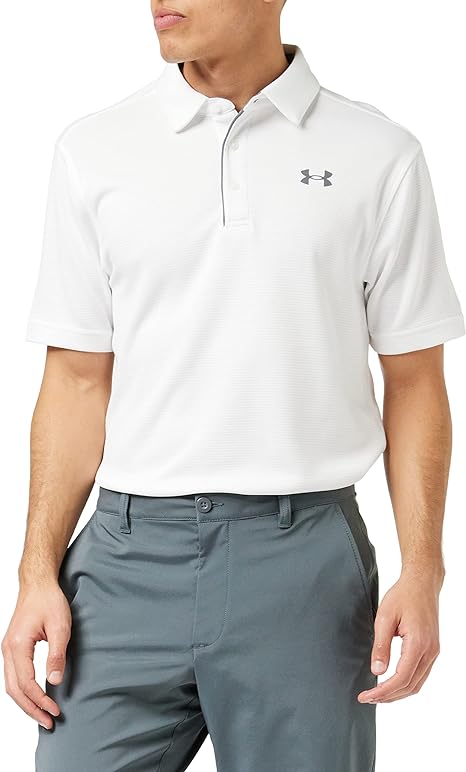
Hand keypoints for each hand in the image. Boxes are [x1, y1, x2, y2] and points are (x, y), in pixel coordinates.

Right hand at [1, 583, 70, 728]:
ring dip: (26, 702)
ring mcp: (8, 649)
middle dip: (31, 709)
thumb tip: (54, 681)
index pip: (27, 683)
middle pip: (14, 690)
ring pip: (11, 685)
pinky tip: (35, 697)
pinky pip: (14, 676)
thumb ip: (56, 654)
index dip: (41, 700)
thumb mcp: (60, 626)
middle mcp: (8, 650)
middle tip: (49, 722)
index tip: (55, 711)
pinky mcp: (12, 648)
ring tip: (43, 715)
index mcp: (17, 645)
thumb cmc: (49, 600)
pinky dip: (23, 691)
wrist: (37, 583)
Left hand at [358, 567, 442, 702]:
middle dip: (388, 696)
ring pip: (417, 684)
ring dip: (397, 693)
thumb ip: (381, 645)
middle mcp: (430, 651)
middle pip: (410, 686)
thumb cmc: (403, 596)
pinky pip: (421, 675)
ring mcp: (433, 652)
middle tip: (367, 698)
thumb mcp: (384, 617)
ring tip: (377, 695)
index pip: (401, 678)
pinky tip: (392, 684)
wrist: (422, 583)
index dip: (383, 691)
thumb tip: (377, 671)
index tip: (366, 696)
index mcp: (418, 643)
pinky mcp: (432, 650)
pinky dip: (406, 684)